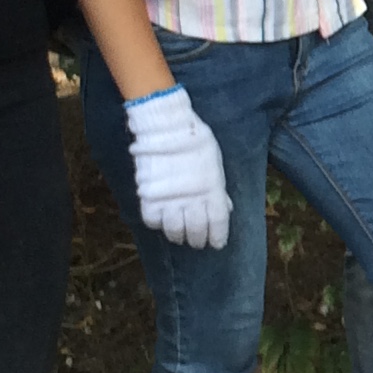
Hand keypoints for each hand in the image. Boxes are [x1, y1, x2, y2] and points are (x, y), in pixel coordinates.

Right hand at [123, 85, 233, 249]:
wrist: (167, 127)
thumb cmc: (195, 141)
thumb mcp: (215, 164)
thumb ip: (217, 189)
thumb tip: (222, 207)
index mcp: (212, 191)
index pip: (217, 223)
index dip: (217, 237)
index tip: (216, 244)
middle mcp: (192, 200)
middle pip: (195, 231)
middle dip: (197, 239)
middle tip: (196, 242)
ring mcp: (170, 200)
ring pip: (173, 230)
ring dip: (177, 235)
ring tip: (178, 235)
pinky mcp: (149, 198)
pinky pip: (152, 220)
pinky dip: (157, 224)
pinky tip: (161, 220)